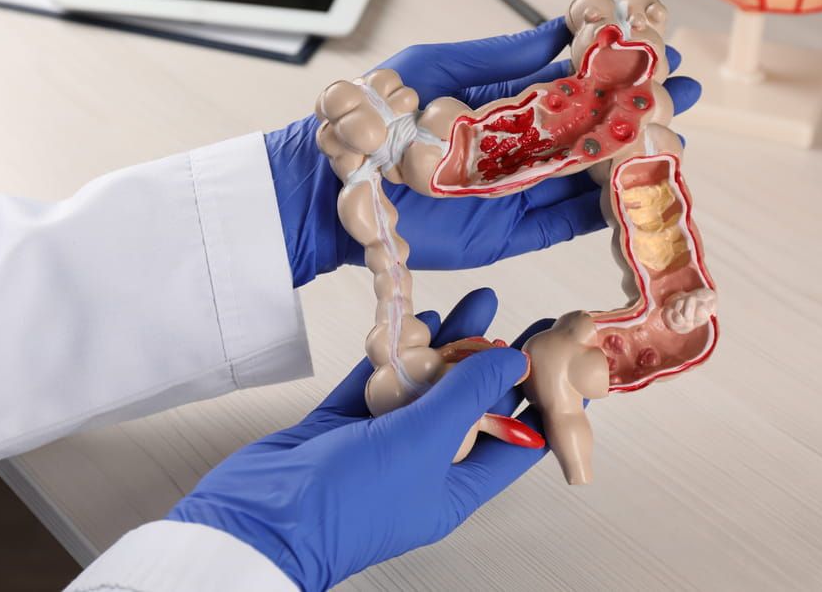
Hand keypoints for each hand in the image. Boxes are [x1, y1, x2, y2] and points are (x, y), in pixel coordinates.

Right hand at [167, 288, 558, 590]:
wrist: (261, 518)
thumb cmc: (348, 501)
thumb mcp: (423, 443)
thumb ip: (465, 395)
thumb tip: (512, 361)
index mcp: (454, 487)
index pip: (516, 442)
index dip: (540, 400)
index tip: (559, 361)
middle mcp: (422, 465)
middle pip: (471, 405)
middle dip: (495, 361)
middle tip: (521, 320)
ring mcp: (380, 443)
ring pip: (424, 386)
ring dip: (450, 345)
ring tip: (479, 303)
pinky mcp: (342, 424)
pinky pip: (377, 381)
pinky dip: (396, 352)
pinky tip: (418, 321)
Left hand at [266, 18, 701, 286]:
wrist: (335, 182)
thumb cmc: (379, 113)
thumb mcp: (439, 67)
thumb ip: (501, 58)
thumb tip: (560, 30)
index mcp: (501, 105)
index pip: (572, 88)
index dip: (614, 75)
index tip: (657, 56)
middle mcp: (516, 150)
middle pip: (589, 136)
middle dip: (635, 116)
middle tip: (681, 98)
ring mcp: (515, 193)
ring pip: (584, 181)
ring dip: (628, 165)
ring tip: (672, 142)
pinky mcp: (508, 234)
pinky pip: (563, 224)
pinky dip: (599, 212)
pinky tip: (634, 192)